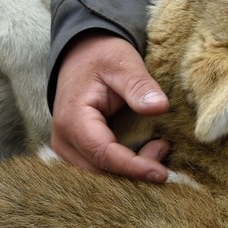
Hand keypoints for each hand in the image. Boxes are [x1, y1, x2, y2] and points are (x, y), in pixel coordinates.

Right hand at [50, 31, 171, 181]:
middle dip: (134, 169)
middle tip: (163, 147)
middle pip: (99, 171)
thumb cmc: (102, 57)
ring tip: (157, 147)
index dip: (132, 167)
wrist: (82, 54)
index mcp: (72, 120)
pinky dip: (122, 166)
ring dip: (129, 169)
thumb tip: (160, 107)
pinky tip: (145, 154)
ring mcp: (67, 148)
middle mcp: (64, 140)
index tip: (161, 173)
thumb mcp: (123, 63)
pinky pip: (98, 167)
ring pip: (99, 174)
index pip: (103, 154)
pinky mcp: (76, 150)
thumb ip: (139, 85)